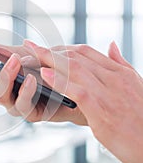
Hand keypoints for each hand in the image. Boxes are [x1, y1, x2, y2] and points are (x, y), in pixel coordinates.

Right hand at [0, 39, 86, 124]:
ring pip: (1, 96)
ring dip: (5, 77)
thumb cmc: (48, 69)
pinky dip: (27, 91)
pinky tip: (33, 78)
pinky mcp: (32, 114)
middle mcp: (5, 92)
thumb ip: (4, 52)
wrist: (76, 85)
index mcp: (0, 78)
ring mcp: (16, 104)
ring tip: (14, 61)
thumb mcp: (25, 55)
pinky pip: (24, 106)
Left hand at [23, 40, 142, 162]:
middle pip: (76, 57)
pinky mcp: (102, 110)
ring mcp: (108, 93)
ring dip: (49, 60)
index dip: (62, 46)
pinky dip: (59, 80)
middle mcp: (114, 79)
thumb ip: (120, 64)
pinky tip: (44, 74)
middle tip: (30, 46)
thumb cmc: (140, 118)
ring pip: (75, 68)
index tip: (45, 45)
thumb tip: (111, 44)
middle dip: (51, 50)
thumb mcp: (134, 85)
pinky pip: (77, 90)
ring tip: (30, 54)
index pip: (86, 52)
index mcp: (119, 73)